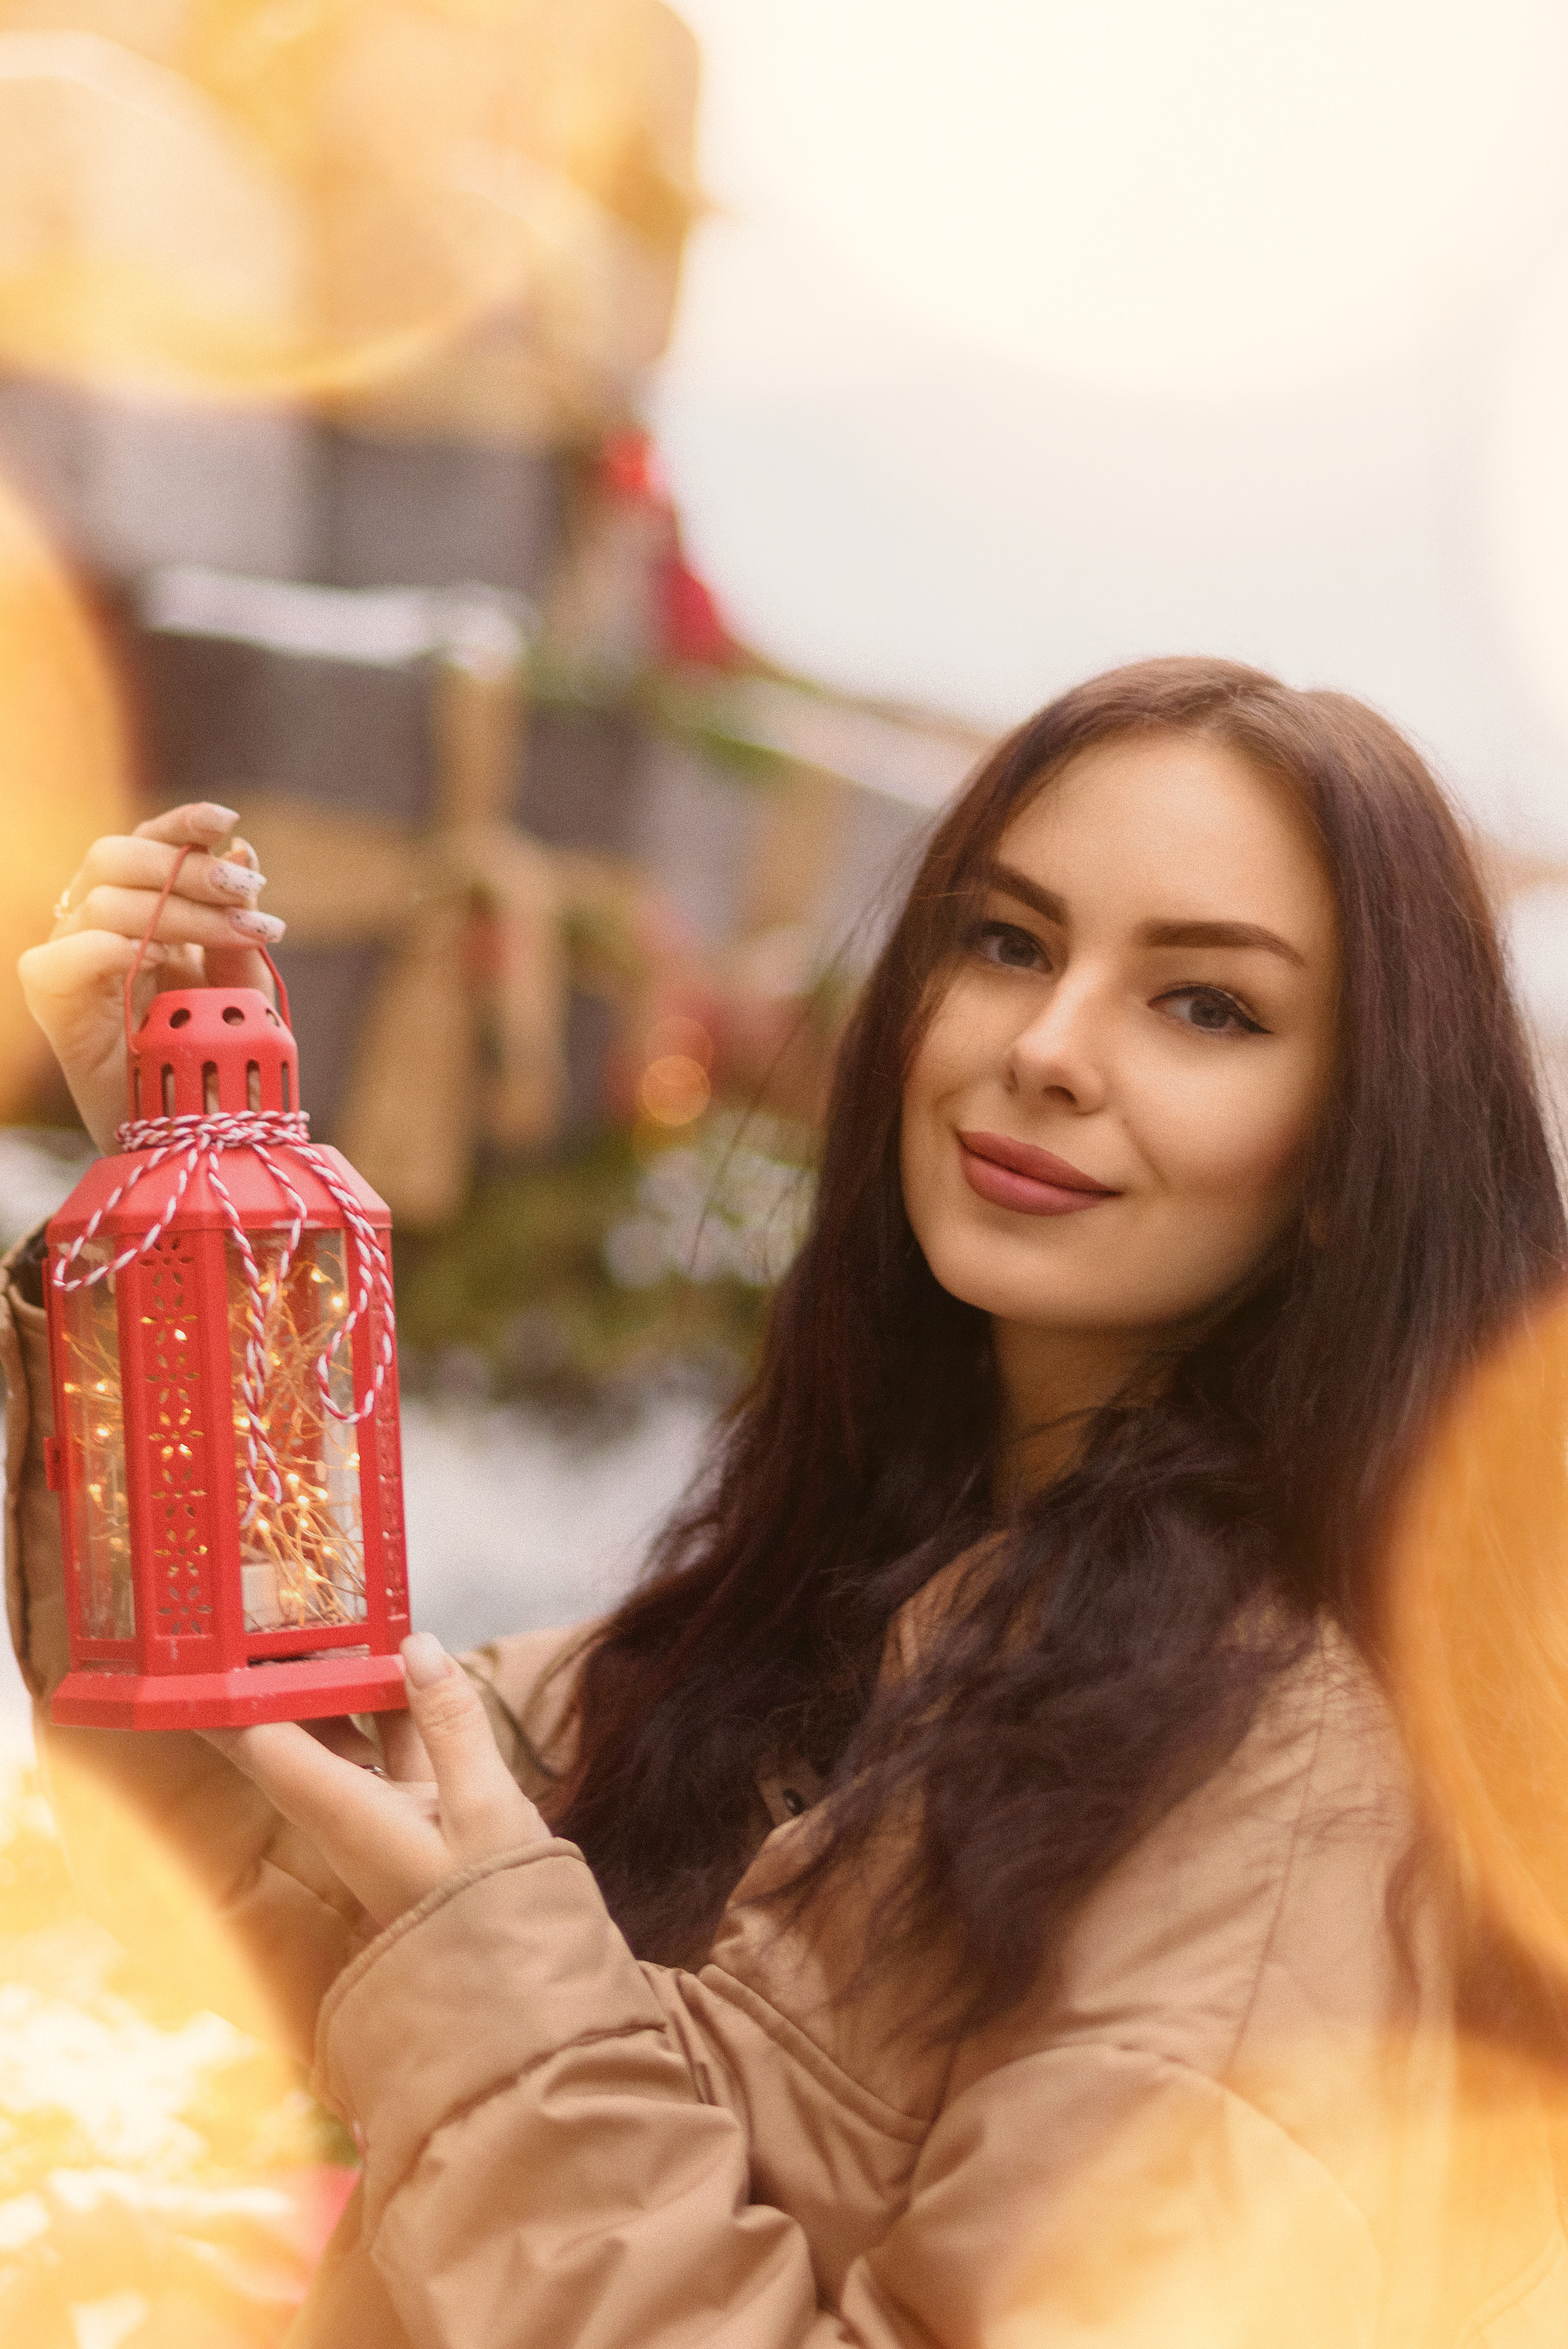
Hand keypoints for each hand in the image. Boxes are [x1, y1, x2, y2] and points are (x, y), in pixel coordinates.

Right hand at [19, 802, 286, 1151]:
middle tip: (248, 893)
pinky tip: (164, 961)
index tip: (228, 823)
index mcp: (139, 911)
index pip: (146, 844)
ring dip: (182, 910)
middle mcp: (94, 925)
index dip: (181, 824)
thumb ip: (239, 924)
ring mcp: (69, 960)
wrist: (189, 1134)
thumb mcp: (242, 987)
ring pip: (105, 899)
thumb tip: (241, 848)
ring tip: (239, 935)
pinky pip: (70, 952)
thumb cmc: (215, 1059)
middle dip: (187, 868)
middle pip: (115, 856)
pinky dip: (120, 946)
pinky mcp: (53, 1000)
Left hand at [203, 1635, 549, 1930]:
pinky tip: (413, 1663)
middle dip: (275, 1679)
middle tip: (261, 1617)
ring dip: (341, 1682)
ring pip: (347, 1736)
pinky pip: (397, 1747)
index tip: (202, 1650)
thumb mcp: (486, 1808)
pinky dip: (400, 1705)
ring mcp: (385, 1817)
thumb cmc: (499, 1911)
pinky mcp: (423, 1817)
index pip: (265, 1745)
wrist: (526, 1988)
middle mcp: (351, 1816)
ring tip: (331, 1622)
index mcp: (347, 1816)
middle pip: (293, 1737)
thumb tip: (418, 1644)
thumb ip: (451, 1723)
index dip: (231, 1697)